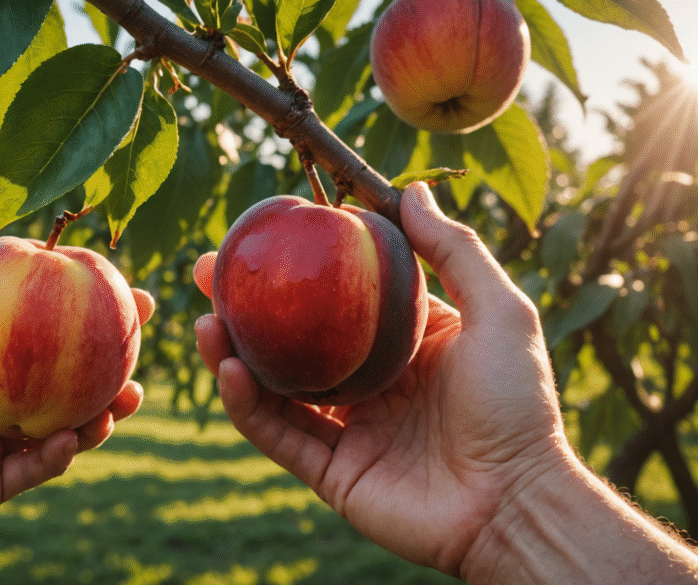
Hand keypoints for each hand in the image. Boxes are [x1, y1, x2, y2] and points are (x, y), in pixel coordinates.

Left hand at [0, 223, 154, 551]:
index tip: (122, 285)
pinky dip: (63, 453)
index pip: (44, 327)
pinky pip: (41, 467)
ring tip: (127, 395)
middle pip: (69, 376)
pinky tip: (74, 437)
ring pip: (69, 424)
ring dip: (104, 411)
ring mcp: (1, 442)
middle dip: (112, 359)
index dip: (84, 307)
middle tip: (140, 337)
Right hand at [193, 182, 568, 575]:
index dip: (296, 269)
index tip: (259, 237)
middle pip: (291, 339)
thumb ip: (454, 251)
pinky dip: (247, 404)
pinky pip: (278, 434)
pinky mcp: (330, 472)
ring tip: (203, 322)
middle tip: (208, 275)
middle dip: (244, 308)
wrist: (516, 501)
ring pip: (273, 387)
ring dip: (231, 354)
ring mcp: (345, 429)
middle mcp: (367, 383)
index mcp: (401, 345)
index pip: (335, 298)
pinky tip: (227, 370)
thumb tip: (410, 191)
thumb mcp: (498, 311)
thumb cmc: (517, 404)